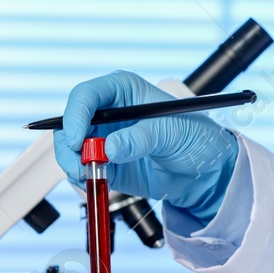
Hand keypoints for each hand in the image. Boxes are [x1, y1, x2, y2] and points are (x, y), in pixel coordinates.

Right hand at [52, 70, 239, 222]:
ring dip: (73, 164)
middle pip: (70, 122)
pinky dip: (82, 177)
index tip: (79, 140)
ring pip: (70, 147)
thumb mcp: (172, 133)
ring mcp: (103, 137)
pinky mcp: (103, 162)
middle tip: (80, 166)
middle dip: (70, 145)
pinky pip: (80, 168)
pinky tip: (99, 182)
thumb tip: (110, 149)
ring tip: (91, 176)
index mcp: (123, 90)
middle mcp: (107, 111)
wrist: (203, 170)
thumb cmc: (194, 137)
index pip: (87, 95)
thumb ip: (141, 139)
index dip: (76, 114)